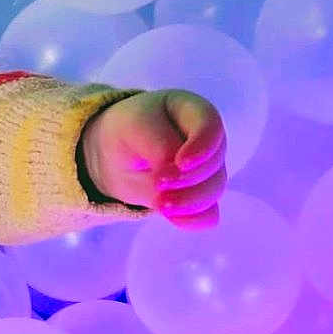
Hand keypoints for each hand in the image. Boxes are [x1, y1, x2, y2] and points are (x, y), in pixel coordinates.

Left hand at [81, 89, 227, 228]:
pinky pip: (208, 213)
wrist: (118, 153)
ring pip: (213, 189)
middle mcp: (209, 142)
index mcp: (195, 113)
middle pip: (214, 163)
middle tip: (159, 186)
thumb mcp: (135, 127)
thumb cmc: (129, 129)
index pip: (211, 127)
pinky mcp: (200, 197)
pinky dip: (194, 220)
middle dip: (189, 179)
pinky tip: (175, 220)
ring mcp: (209, 171)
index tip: (180, 164)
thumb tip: (171, 179)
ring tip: (162, 207)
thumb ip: (158, 147)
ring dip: (190, 202)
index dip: (201, 147)